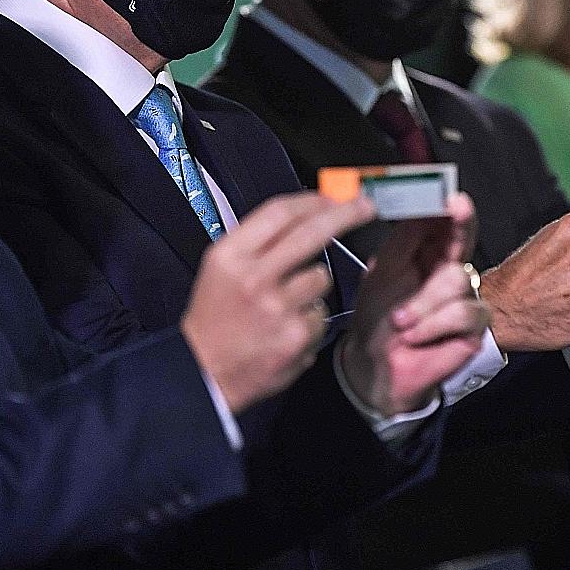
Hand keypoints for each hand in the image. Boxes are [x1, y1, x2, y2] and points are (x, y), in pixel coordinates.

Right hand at [183, 192, 373, 413]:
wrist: (205, 373)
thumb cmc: (216, 317)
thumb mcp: (222, 269)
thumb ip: (260, 242)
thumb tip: (310, 214)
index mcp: (231, 255)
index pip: (280, 212)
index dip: (314, 200)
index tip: (335, 196)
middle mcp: (254, 277)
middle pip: (311, 232)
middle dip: (345, 214)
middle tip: (365, 206)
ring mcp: (278, 307)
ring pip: (321, 278)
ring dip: (312, 288)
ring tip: (282, 307)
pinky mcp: (297, 335)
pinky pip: (321, 314)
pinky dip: (309, 321)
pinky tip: (284, 332)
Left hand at [340, 193, 489, 416]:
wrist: (374, 366)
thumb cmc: (376, 317)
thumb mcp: (382, 271)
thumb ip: (404, 238)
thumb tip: (421, 203)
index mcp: (427, 251)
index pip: (443, 220)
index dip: (448, 204)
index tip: (447, 191)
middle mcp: (449, 269)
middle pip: (464, 237)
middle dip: (459, 221)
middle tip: (456, 206)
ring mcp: (464, 297)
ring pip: (456, 280)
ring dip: (423, 302)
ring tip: (400, 321)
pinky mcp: (473, 327)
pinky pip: (463, 313)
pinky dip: (433, 325)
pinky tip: (415, 336)